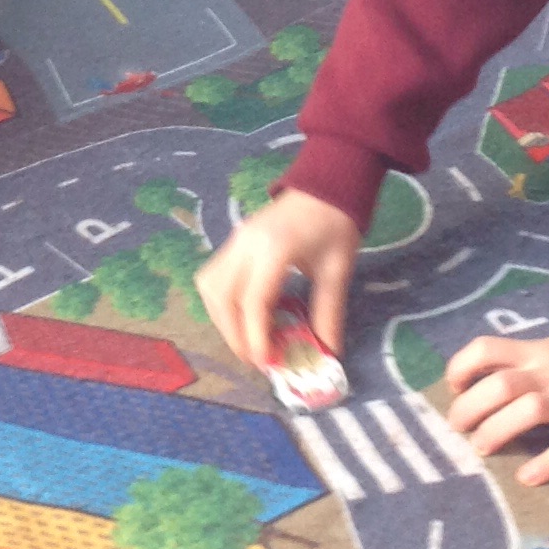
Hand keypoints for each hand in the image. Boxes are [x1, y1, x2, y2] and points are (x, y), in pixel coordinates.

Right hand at [197, 189, 360, 370]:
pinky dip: (221, 304)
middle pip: (223, 298)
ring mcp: (234, 240)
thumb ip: (328, 314)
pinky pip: (213, 278)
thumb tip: (326, 355)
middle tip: (257, 359)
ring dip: (223, 321)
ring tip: (248, 341)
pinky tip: (242, 317)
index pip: (253, 300)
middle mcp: (245, 243)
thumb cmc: (335, 225)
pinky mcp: (232, 242)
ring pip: (210, 289)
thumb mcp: (338, 271)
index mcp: (274, 248)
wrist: (325, 186)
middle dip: (235, 335)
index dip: (256, 336)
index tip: (267, 363)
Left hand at [443, 331, 548, 486]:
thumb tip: (485, 374)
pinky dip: (546, 464)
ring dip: (498, 430)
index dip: (461, 366)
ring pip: (528, 410)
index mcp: (537, 352)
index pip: (487, 348)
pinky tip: (527, 477)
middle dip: (470, 407)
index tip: (455, 387)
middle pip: (500, 385)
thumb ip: (527, 357)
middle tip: (459, 428)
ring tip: (483, 448)